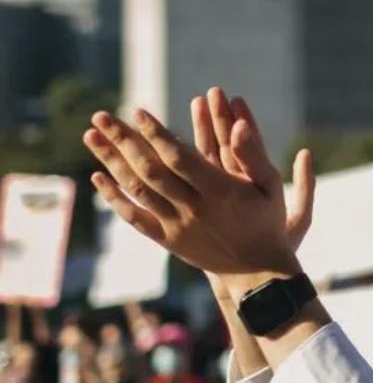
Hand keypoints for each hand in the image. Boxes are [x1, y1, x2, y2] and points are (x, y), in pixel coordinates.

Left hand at [82, 88, 311, 282]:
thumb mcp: (270, 186)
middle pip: (150, 170)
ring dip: (111, 161)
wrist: (257, 271)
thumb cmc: (266, 221)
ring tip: (91, 136)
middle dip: (123, 140)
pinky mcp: (168, 240)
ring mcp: (177, 226)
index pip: (179, 157)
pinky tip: (98, 177)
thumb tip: (238, 124)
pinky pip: (135, 218)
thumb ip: (252, 154)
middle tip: (101, 116)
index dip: (156, 134)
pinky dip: (114, 198)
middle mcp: (194, 208)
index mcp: (219, 191)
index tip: (137, 111)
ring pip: (138, 190)